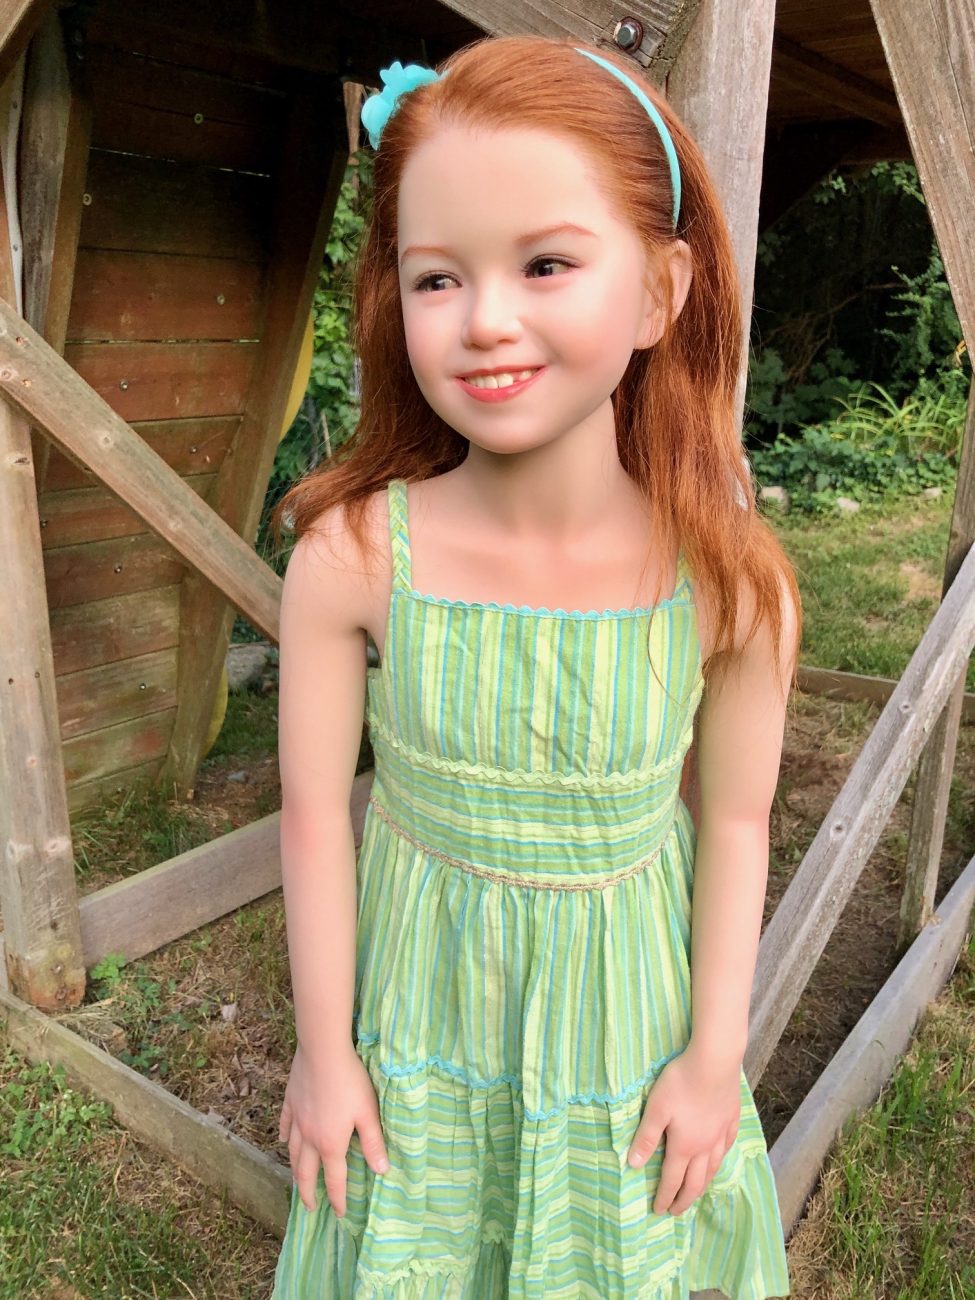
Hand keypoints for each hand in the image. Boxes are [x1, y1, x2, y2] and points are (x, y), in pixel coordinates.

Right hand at [278, 1042, 389, 1215]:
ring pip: (293, 1152)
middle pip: (306, 1172)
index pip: (335, 1179)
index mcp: (330, 1143)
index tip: (339, 1214)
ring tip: (297, 1182)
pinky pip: (285, 1125)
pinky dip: (284, 1137)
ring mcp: (297, 1120)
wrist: (323, 1052)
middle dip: (308, 1193)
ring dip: (295, 1170)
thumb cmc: (350, 1082)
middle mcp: (309, 1137)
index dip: (338, 1199)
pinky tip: (284, 1142)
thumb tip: (382, 1171)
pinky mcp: (290, 1102)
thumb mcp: (368, 1113)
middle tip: (308, 1207)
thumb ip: (373, 1143)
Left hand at [626, 1041, 740, 1216]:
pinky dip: (719, 1161)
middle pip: (695, 1181)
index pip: (672, 1179)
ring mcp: (720, 1134)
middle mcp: (704, 1146)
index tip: (658, 1210)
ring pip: (712, 1169)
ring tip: (696, 1193)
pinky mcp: (731, 1120)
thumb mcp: (656, 1109)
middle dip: (684, 1199)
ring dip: (702, 1185)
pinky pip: (726, 1149)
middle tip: (676, 1211)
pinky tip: (718, 1159)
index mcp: (684, 1146)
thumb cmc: (680, 1083)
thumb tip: (633, 1164)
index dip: (664, 1196)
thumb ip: (646, 1138)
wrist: (714, 1062)